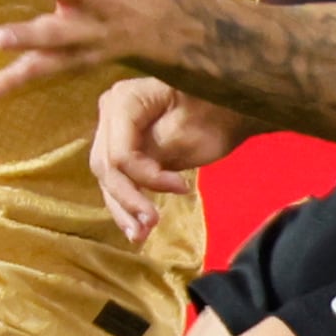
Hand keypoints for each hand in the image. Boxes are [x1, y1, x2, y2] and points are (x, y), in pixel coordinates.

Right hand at [89, 78, 250, 239]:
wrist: (228, 108)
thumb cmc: (215, 111)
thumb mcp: (189, 131)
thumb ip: (156, 153)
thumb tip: (134, 178)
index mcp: (123, 99)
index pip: (120, 152)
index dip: (145, 177)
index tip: (183, 187)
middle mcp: (110, 113)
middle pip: (107, 166)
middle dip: (128, 199)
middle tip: (152, 224)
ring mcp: (113, 131)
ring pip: (108, 179)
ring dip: (123, 209)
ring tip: (140, 236)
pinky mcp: (122, 150)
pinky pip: (118, 181)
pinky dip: (127, 205)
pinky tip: (137, 228)